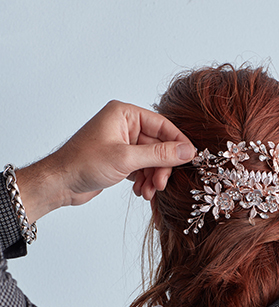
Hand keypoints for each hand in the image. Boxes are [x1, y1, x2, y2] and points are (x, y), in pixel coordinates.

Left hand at [16, 101, 195, 221]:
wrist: (60, 183)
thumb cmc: (84, 163)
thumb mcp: (126, 158)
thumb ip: (159, 154)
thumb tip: (187, 152)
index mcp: (124, 114)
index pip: (162, 125)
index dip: (177, 143)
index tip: (190, 158)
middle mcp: (124, 126)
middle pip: (158, 145)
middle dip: (161, 167)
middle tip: (161, 184)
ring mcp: (122, 144)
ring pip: (151, 160)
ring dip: (153, 177)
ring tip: (148, 192)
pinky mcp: (120, 160)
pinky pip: (142, 169)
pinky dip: (144, 181)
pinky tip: (140, 192)